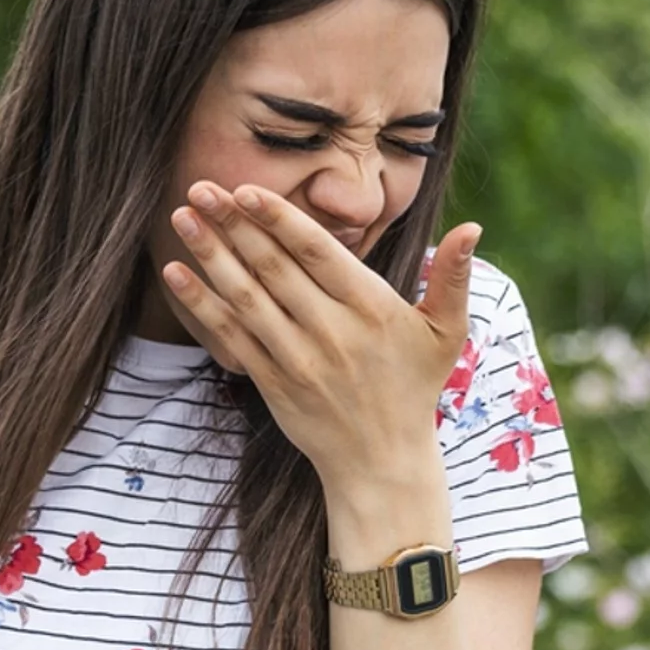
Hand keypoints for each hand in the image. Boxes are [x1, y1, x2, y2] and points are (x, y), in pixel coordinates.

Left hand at [163, 181, 478, 489]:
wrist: (383, 462)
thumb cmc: (413, 387)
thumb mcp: (445, 333)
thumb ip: (454, 278)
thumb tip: (473, 227)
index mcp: (371, 308)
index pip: (317, 251)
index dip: (278, 218)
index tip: (246, 188)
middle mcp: (331, 331)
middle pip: (273, 268)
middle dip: (233, 224)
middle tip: (199, 186)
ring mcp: (298, 358)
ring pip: (246, 298)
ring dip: (210, 255)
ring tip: (181, 218)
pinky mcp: (273, 382)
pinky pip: (231, 337)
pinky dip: (202, 305)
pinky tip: (176, 274)